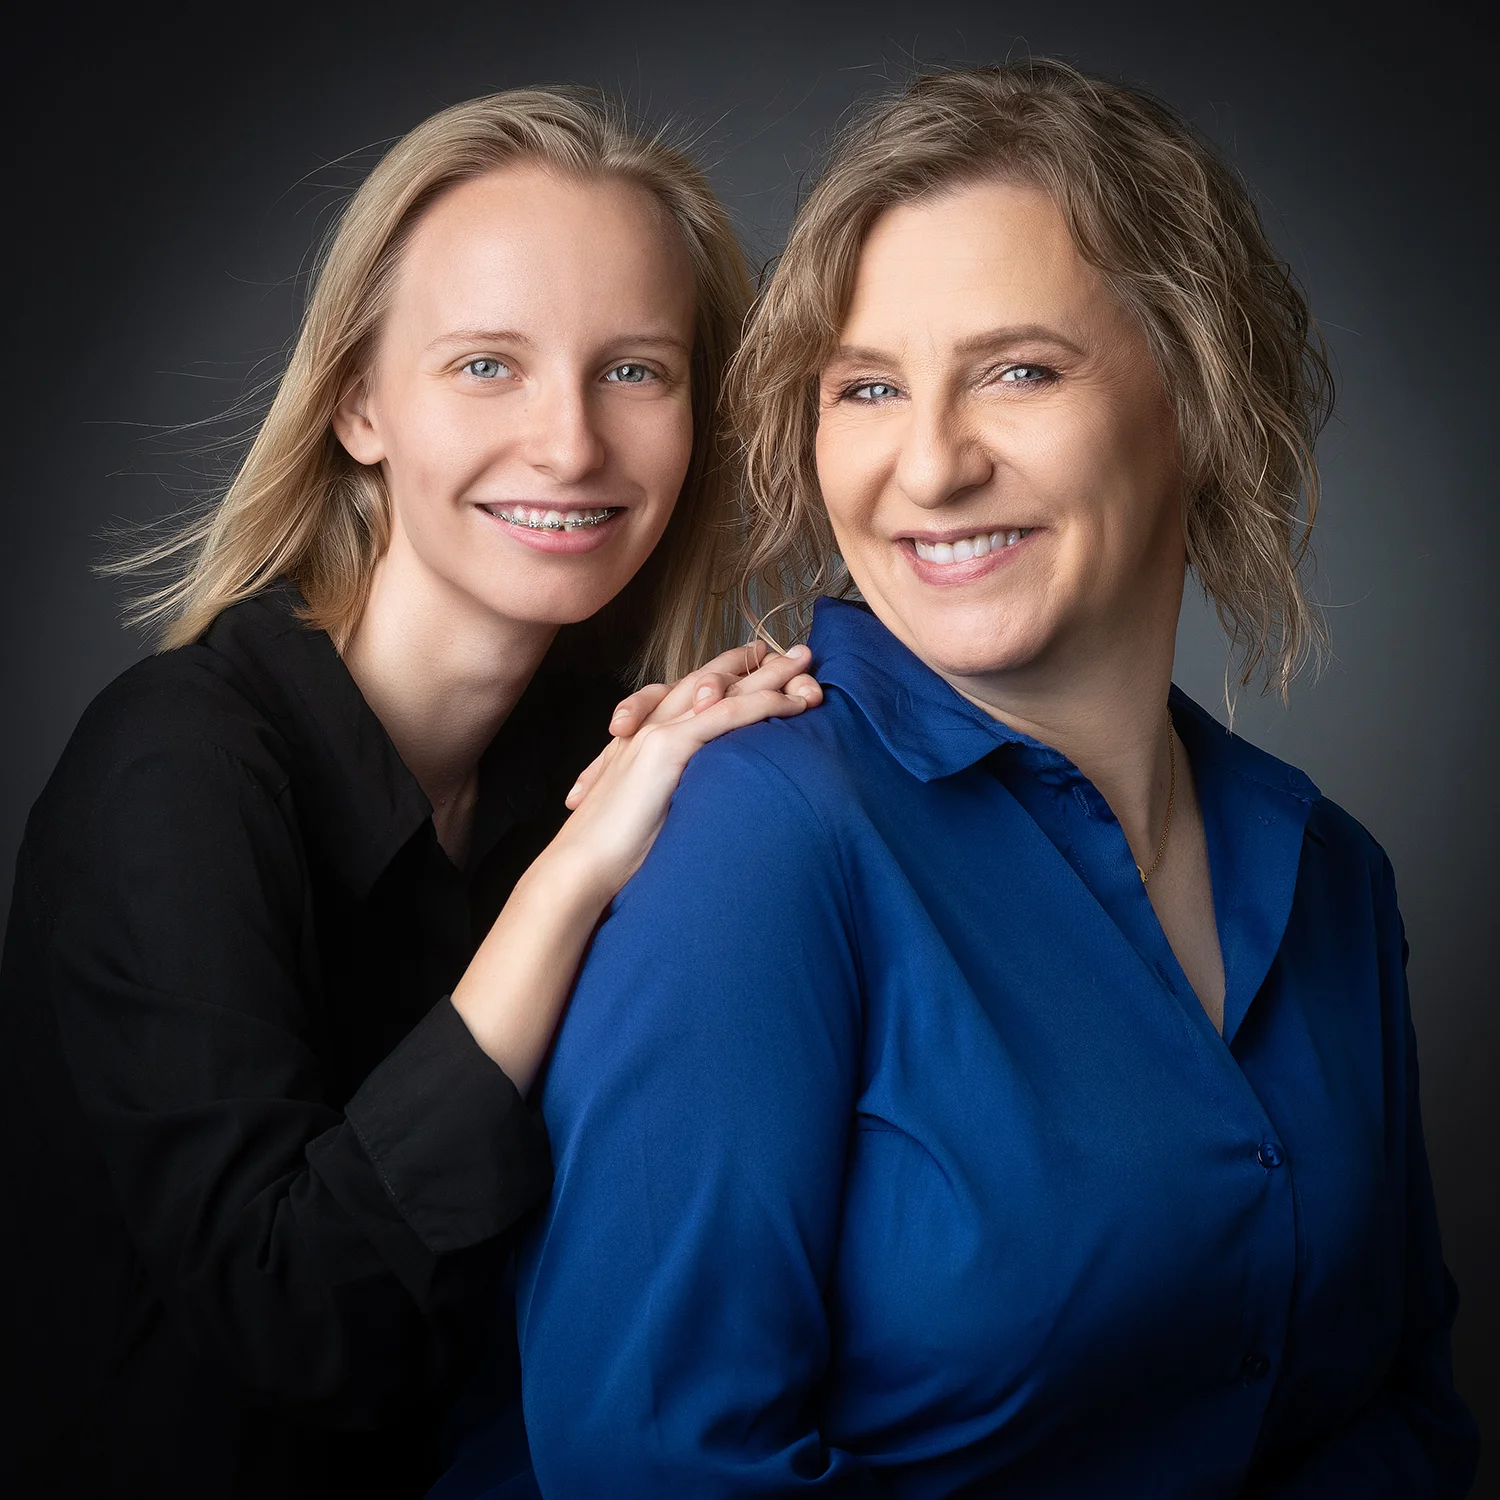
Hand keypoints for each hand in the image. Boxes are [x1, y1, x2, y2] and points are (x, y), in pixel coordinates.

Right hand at [549, 644, 822, 905]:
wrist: (581, 864)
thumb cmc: (616, 850)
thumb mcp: (653, 809)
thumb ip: (677, 792)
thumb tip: (707, 800)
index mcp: (646, 736)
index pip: (694, 694)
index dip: (731, 678)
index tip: (768, 671)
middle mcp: (651, 724)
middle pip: (710, 679)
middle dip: (754, 662)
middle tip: (796, 651)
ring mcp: (658, 731)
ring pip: (723, 690)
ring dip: (770, 675)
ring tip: (807, 663)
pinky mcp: (667, 747)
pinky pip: (726, 715)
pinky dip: (765, 704)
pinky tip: (795, 702)